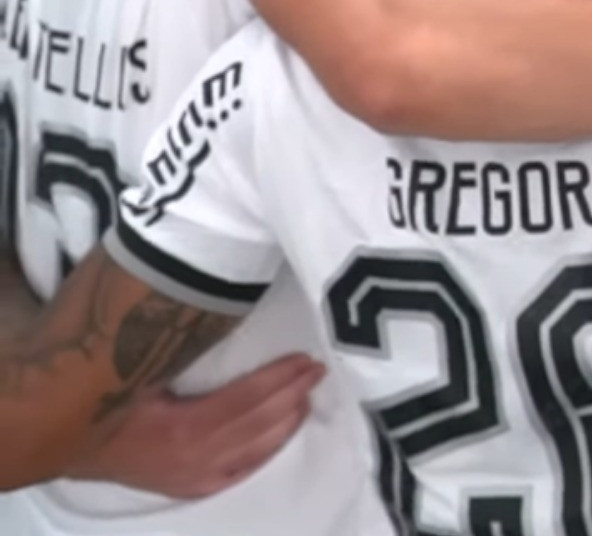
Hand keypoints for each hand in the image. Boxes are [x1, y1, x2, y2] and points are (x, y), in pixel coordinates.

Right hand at [67, 354, 325, 498]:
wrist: (65, 442)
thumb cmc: (104, 398)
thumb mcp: (143, 371)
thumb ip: (184, 353)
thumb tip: (221, 315)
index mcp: (185, 429)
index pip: (248, 400)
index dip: (280, 380)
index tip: (305, 360)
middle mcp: (196, 458)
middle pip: (259, 423)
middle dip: (293, 394)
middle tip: (317, 370)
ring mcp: (194, 476)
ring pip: (257, 448)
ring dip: (288, 420)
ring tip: (309, 394)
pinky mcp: (190, 487)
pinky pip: (240, 471)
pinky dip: (267, 451)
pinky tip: (285, 433)